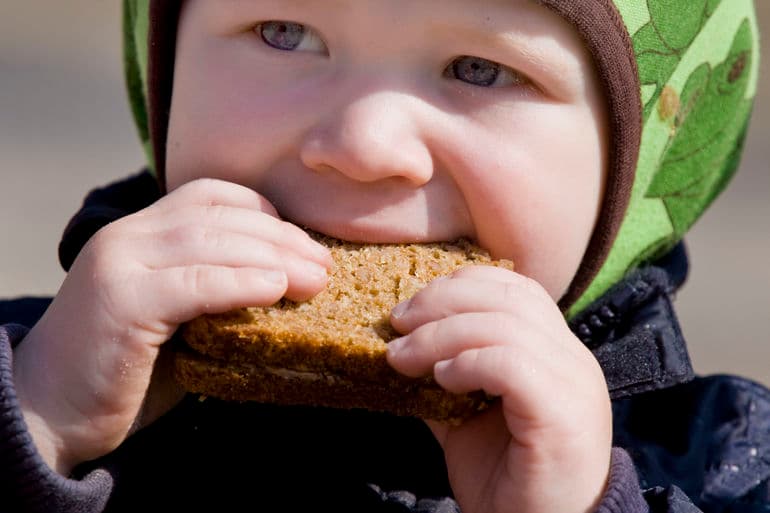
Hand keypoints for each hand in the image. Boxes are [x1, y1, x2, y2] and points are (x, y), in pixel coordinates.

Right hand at [13, 178, 331, 474]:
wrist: (51, 412)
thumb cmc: (126, 368)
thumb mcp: (178, 316)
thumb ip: (215, 291)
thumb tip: (290, 284)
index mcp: (141, 232)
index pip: (210, 196)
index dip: (264, 211)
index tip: (303, 241)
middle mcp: (127, 236)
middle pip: (220, 217)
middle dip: (282, 238)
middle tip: (325, 265)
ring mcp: (120, 264)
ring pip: (212, 243)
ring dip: (275, 259)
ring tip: (317, 280)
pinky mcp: (121, 301)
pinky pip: (195, 282)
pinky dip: (242, 282)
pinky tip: (278, 290)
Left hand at [387, 266, 611, 512]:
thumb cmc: (506, 481)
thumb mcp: (464, 417)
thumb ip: (444, 376)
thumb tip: (399, 344)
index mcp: (555, 351)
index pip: (515, 288)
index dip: (460, 285)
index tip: (412, 308)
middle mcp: (572, 358)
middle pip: (508, 296)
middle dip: (441, 301)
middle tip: (397, 323)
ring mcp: (573, 382)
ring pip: (504, 324)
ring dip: (440, 334)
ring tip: (403, 357)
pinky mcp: (563, 412)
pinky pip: (511, 363)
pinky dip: (467, 362)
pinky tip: (441, 380)